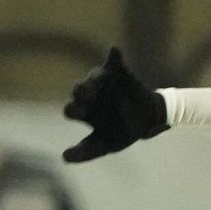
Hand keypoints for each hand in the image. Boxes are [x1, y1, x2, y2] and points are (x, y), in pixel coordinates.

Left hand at [61, 48, 166, 162]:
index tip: (78, 115)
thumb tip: (64, 158)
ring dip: (95, 77)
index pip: (71, 110)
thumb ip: (85, 152)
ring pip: (94, 76)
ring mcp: (102, 82)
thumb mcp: (104, 146)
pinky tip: (114, 52)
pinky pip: (114, 61)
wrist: (147, 120)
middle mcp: (89, 95)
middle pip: (79, 91)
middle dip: (81, 92)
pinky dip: (114, 56)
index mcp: (83, 112)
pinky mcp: (117, 71)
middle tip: (86, 95)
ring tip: (100, 79)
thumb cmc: (121, 132)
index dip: (73, 111)